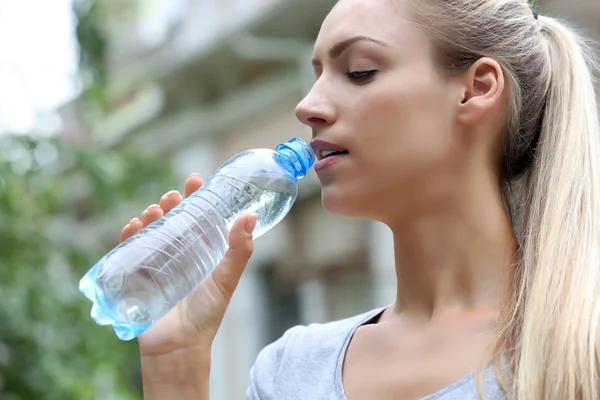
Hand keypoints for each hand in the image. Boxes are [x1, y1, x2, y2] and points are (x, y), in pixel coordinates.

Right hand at [120, 173, 256, 396]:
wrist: (179, 346)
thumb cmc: (206, 314)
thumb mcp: (226, 279)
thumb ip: (240, 250)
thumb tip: (250, 217)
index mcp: (200, 249)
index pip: (198, 216)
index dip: (196, 197)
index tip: (195, 180)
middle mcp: (178, 251)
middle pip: (171, 219)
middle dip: (169, 204)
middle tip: (171, 197)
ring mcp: (155, 261)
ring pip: (150, 230)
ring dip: (150, 217)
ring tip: (153, 211)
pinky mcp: (136, 274)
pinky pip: (129, 249)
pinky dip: (128, 235)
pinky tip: (133, 227)